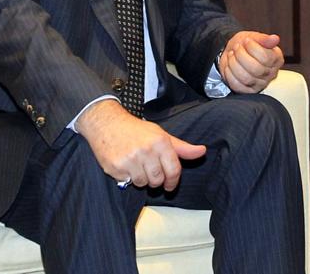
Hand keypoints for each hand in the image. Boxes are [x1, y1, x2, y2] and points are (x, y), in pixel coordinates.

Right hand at [76, 99, 205, 190]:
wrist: (107, 124)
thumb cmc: (136, 130)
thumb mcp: (161, 135)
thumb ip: (181, 147)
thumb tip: (202, 152)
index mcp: (160, 142)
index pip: (174, 170)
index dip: (173, 181)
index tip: (170, 186)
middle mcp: (146, 151)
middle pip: (158, 180)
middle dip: (156, 180)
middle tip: (150, 170)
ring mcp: (129, 160)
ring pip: (142, 183)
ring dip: (141, 179)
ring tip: (137, 165)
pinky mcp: (115, 167)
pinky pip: (126, 182)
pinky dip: (127, 177)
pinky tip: (125, 165)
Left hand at [218, 31, 284, 93]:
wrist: (233, 52)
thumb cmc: (245, 45)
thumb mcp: (254, 37)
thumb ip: (264, 39)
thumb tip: (275, 39)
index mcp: (276, 59)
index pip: (266, 58)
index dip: (253, 48)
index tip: (246, 41)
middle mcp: (271, 73)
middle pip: (256, 69)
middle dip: (241, 56)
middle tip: (237, 48)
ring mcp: (260, 83)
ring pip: (246, 78)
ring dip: (234, 64)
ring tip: (232, 55)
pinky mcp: (248, 90)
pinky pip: (237, 86)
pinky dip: (230, 74)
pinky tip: (229, 66)